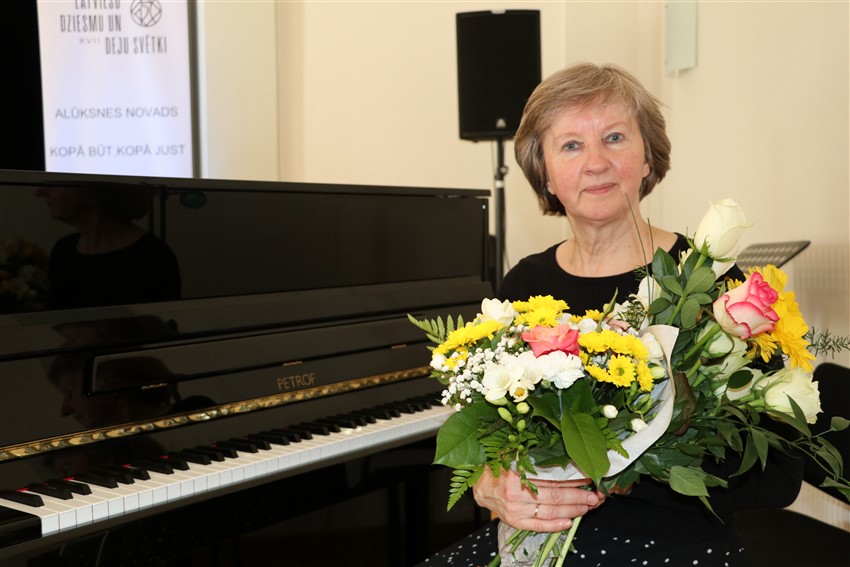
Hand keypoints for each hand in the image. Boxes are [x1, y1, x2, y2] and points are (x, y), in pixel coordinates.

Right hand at [472, 467, 604, 531]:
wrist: (480, 485)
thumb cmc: (500, 467)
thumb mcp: (515, 455)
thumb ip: (537, 459)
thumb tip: (567, 460)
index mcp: (518, 472)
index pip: (553, 479)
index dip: (573, 480)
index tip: (589, 479)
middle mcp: (517, 492)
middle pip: (555, 497)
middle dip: (579, 497)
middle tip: (595, 496)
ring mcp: (516, 509)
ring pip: (550, 511)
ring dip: (572, 510)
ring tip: (587, 507)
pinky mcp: (515, 521)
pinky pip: (538, 525)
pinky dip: (555, 525)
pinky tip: (569, 522)